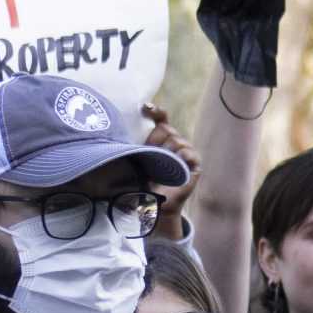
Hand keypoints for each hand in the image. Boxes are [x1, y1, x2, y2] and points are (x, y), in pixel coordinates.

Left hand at [140, 99, 200, 237]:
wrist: (157, 205)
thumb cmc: (145, 183)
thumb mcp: (138, 162)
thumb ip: (136, 147)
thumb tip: (118, 134)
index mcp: (161, 139)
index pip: (161, 118)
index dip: (155, 111)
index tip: (144, 108)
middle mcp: (175, 142)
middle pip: (167, 129)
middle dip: (155, 139)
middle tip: (148, 153)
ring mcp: (186, 152)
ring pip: (177, 140)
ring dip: (166, 151)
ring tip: (161, 165)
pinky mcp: (195, 164)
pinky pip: (189, 153)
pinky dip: (181, 157)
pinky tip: (176, 163)